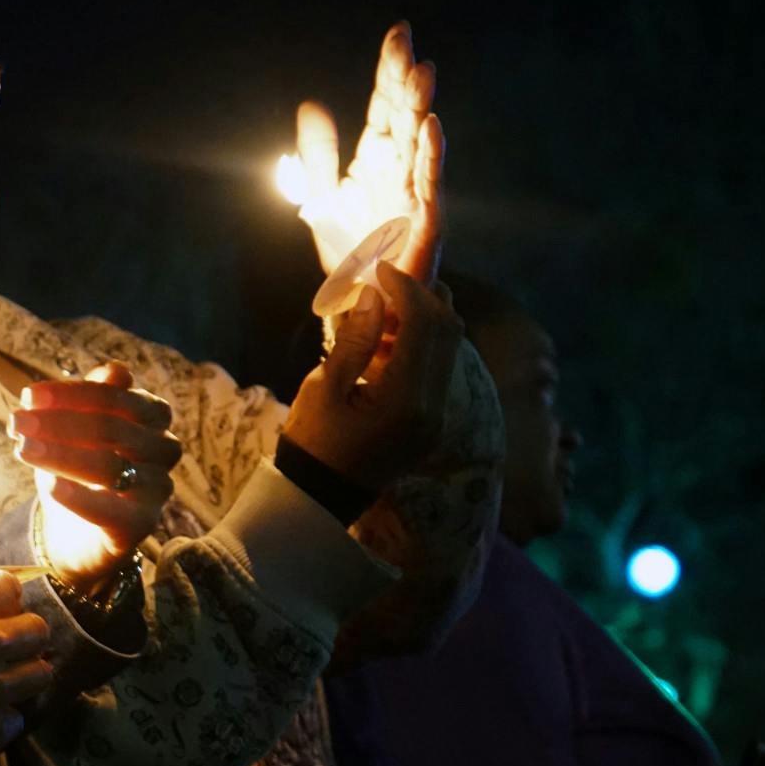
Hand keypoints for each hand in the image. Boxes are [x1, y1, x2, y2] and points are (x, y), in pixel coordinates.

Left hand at [11, 363, 181, 588]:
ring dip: (61, 455)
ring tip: (23, 449)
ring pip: (111, 467)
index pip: (116, 396)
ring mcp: (156, 489)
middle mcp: (163, 449)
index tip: (28, 396)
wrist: (79, 531)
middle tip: (17, 422)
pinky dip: (79, 498)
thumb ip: (89, 398)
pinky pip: (112, 511)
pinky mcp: (140, 526)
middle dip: (59, 423)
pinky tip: (51, 486)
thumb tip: (115, 370)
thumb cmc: (80, 466)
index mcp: (154, 415)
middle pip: (113, 429)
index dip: (72, 395)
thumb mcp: (78, 426)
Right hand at [282, 263, 461, 494]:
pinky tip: (392, 335)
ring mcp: (439, 416)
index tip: (379, 269)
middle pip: (448, 331)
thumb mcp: (324, 388)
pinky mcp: (434, 419)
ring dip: (426, 316)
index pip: (423, 325)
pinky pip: (441, 366)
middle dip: (422, 296)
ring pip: (451, 346)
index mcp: (406, 401)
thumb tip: (375, 295)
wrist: (322, 496)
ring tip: (387, 307)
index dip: (405, 287)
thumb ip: (356, 340)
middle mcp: (434, 407)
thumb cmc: (313, 442)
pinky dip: (425, 340)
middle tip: (387, 282)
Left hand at [293, 21, 444, 281]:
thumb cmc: (351, 253)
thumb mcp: (320, 198)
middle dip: (405, 78)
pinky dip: (431, 154)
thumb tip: (311, 105)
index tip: (398, 31)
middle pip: (404, 114)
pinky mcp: (425, 222)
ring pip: (420, 142)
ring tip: (422, 71)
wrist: (361, 306)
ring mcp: (415, 192)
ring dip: (421, 108)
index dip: (390, 70)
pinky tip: (432, 124)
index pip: (385, 104)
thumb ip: (314, 156)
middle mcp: (399, 168)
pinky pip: (429, 183)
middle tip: (406, 41)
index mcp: (376, 157)